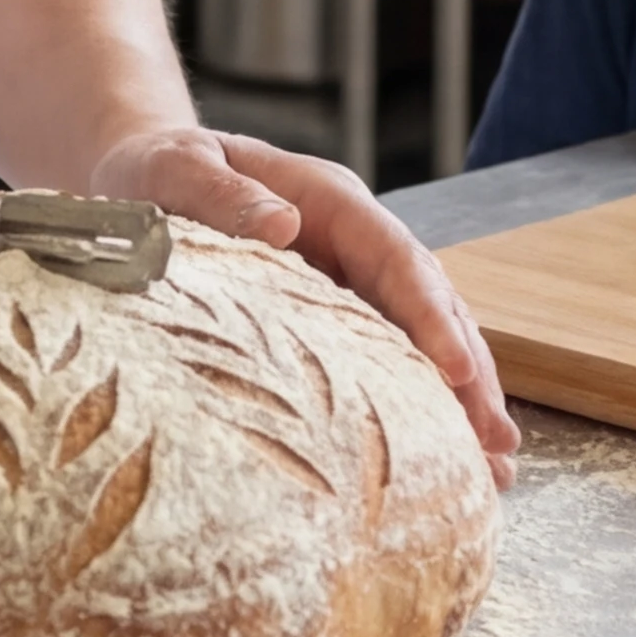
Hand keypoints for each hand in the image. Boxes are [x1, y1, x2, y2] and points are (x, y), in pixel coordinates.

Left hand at [87, 124, 523, 475]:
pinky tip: (444, 456)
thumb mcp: (178, 167)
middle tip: (498, 442)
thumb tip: (282, 225)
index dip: (431, 314)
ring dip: (458, 401)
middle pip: (430, 307)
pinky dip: (416, 406)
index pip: (397, 258)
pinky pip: (386, 361)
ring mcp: (349, 282)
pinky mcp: (333, 320)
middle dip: (469, 374)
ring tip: (494, 469)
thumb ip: (223, 193)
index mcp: (330, 201)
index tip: (458, 369)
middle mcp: (354, 243)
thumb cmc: (156, 168)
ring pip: (420, 341)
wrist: (138, 176)